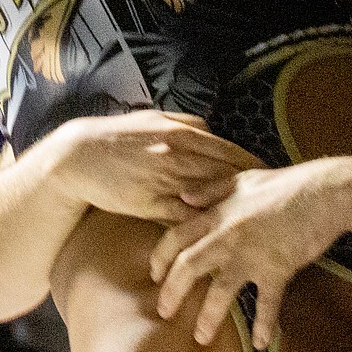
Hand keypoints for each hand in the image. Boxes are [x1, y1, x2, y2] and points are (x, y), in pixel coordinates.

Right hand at [54, 110, 263, 225]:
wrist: (77, 159)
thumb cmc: (116, 138)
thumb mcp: (153, 119)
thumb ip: (184, 123)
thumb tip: (210, 130)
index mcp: (180, 132)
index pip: (228, 150)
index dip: (253, 164)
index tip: (271, 174)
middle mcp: (178, 154)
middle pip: (227, 173)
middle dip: (253, 187)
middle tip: (274, 199)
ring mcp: (165, 180)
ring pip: (210, 195)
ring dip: (234, 207)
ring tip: (258, 218)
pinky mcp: (151, 204)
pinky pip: (186, 216)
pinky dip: (205, 223)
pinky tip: (222, 232)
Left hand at [149, 159, 348, 349]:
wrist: (324, 192)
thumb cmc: (285, 184)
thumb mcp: (242, 179)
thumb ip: (211, 189)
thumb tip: (183, 197)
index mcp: (218, 215)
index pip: (176, 238)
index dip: (160, 258)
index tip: (154, 276)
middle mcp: (227, 237)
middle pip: (188, 268)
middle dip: (172, 293)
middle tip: (164, 314)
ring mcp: (251, 255)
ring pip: (220, 292)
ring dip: (208, 318)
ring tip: (201, 338)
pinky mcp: (277, 269)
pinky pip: (267, 304)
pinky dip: (264, 325)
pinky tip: (262, 345)